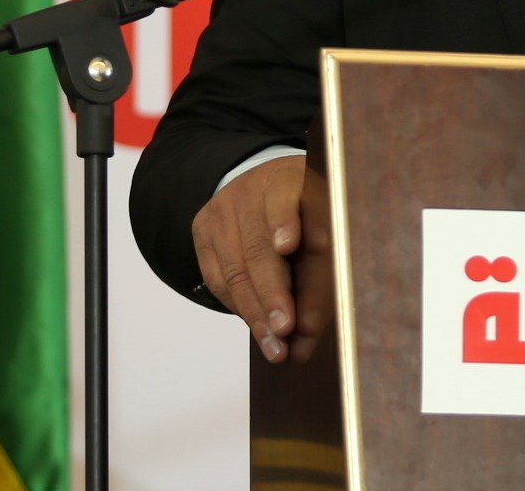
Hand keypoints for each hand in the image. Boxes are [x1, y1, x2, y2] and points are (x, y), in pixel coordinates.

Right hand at [192, 156, 304, 362]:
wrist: (261, 183)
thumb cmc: (305, 207)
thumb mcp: (322, 215)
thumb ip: (323, 255)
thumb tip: (319, 318)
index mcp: (287, 178)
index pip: (283, 198)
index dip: (285, 222)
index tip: (290, 246)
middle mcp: (250, 192)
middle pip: (257, 246)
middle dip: (273, 292)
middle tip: (288, 327)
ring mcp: (222, 212)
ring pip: (234, 270)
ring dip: (256, 314)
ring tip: (276, 346)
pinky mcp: (202, 232)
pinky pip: (217, 279)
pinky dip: (240, 308)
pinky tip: (258, 329)